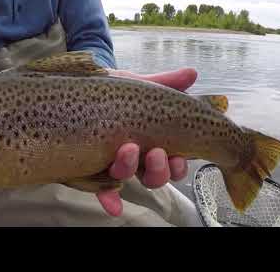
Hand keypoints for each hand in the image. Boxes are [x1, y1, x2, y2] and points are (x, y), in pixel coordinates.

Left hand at [96, 67, 197, 216]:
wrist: (87, 87)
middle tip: (155, 153)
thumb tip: (192, 73)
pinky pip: (99, 187)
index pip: (172, 162)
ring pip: (127, 178)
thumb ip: (166, 82)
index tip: (179, 156)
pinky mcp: (91, 165)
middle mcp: (135, 157)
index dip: (178, 165)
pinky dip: (109, 199)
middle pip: (154, 176)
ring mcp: (113, 162)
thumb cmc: (117, 90)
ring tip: (127, 150)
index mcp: (153, 141)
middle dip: (158, 170)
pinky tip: (114, 207)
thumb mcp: (141, 85)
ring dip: (130, 170)